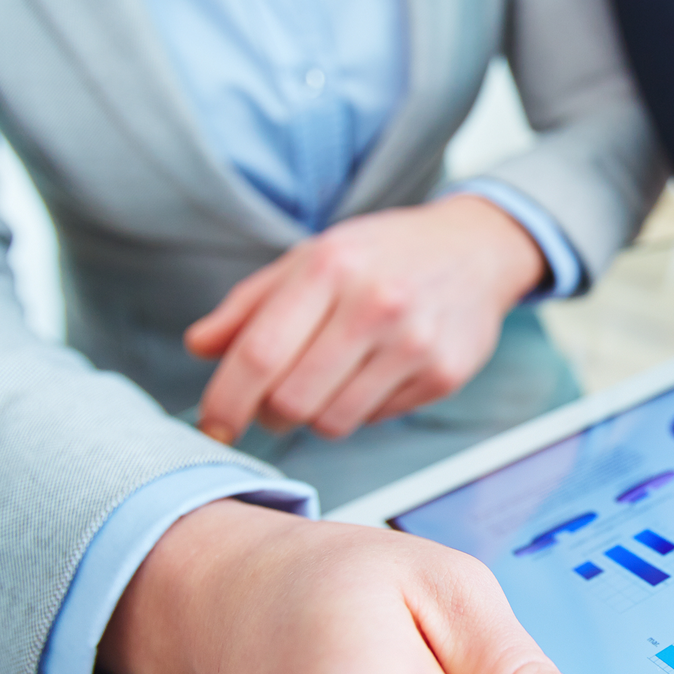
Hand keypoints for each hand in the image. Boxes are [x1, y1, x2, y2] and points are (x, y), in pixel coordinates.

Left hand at [186, 194, 546, 443]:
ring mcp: (414, 343)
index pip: (260, 353)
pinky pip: (374, 419)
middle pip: (292, 400)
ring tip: (324, 384)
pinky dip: (359, 409)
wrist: (475, 250)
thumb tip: (198, 348)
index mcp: (330, 266)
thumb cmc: (381, 256)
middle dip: (270, 413)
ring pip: (332, 421)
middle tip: (273, 401)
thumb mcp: (311, 259)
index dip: (225, 399)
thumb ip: (250, 305)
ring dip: (314, 415)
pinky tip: (371, 375)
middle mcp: (375, 304)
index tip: (213, 423)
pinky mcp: (444, 375)